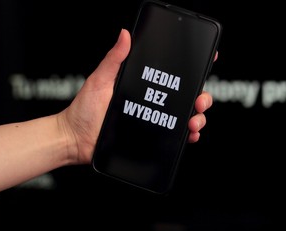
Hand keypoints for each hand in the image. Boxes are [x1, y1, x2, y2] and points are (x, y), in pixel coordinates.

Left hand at [59, 28, 215, 163]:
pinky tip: (190, 135)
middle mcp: (152, 101)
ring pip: (185, 116)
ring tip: (194, 121)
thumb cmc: (84, 110)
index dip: (192, 68)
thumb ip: (114, 59)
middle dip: (201, 97)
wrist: (76, 140)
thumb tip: (125, 34)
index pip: (172, 75)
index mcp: (143, 85)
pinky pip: (175, 137)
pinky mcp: (152, 136)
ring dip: (198, 117)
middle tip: (199, 100)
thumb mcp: (100, 80)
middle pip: (186, 96)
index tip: (209, 60)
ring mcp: (153, 120)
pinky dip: (188, 136)